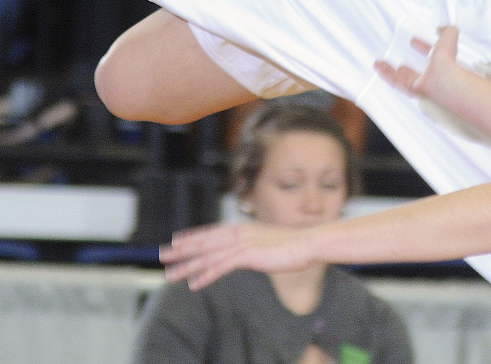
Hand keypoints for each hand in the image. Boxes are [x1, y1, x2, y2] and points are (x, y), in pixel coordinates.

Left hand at [160, 220, 313, 289]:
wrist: (307, 243)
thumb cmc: (290, 245)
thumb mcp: (266, 242)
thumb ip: (251, 245)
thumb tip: (243, 252)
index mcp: (242, 227)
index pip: (211, 231)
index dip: (192, 236)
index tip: (175, 240)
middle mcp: (239, 233)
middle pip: (204, 241)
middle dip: (181, 249)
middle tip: (161, 255)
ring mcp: (242, 243)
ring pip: (208, 255)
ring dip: (187, 265)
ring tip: (170, 274)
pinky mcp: (248, 256)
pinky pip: (221, 267)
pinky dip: (206, 276)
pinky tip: (194, 285)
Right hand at [374, 25, 461, 103]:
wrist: (443, 79)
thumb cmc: (447, 59)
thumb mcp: (449, 37)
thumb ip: (447, 30)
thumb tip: (441, 28)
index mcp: (441, 62)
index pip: (432, 54)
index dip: (423, 46)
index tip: (413, 41)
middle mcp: (432, 74)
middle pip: (417, 70)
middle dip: (408, 65)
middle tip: (400, 59)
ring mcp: (422, 83)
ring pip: (404, 78)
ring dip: (392, 70)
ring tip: (382, 63)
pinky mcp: (412, 89)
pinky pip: (397, 82)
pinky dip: (386, 74)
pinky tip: (378, 67)